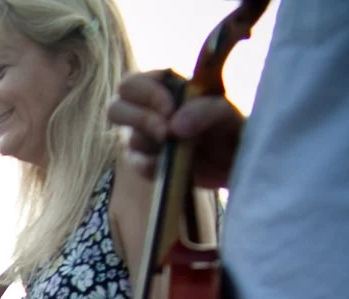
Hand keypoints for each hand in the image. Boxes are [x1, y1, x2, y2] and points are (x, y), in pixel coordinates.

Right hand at [110, 71, 241, 185]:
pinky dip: (153, 164)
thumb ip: (205, 110)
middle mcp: (145, 110)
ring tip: (183, 148)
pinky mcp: (143, 162)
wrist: (234, 160)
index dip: (145, 94)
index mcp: (162, 87)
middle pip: (115, 108)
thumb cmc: (229, 127)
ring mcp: (141, 137)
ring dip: (155, 143)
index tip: (171, 108)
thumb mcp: (226, 113)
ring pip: (128, 139)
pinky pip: (136, 163)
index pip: (132, 84)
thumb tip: (173, 127)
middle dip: (140, 119)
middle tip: (166, 132)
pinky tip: (173, 162)